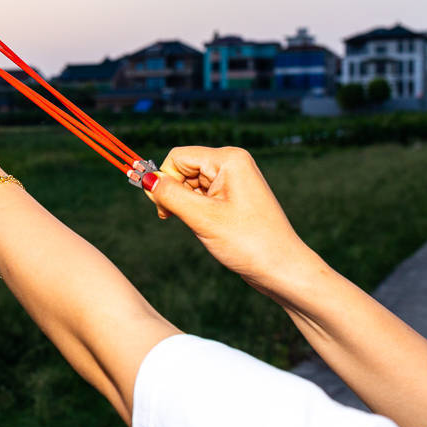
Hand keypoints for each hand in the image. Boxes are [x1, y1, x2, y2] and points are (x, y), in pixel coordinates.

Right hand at [147, 146, 316, 294]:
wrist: (282, 268)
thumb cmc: (249, 243)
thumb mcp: (202, 218)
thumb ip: (169, 195)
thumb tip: (144, 180)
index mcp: (229, 160)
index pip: (178, 158)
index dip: (165, 180)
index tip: (163, 208)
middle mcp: (233, 163)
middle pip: (183, 169)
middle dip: (175, 194)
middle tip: (181, 219)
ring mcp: (234, 179)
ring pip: (190, 183)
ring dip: (186, 204)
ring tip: (203, 226)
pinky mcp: (233, 195)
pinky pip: (202, 194)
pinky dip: (196, 210)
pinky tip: (208, 226)